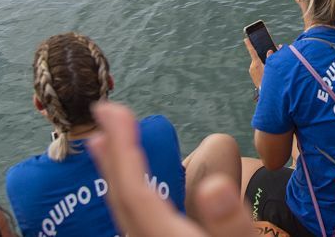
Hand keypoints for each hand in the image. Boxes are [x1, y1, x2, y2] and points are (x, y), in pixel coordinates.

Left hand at [88, 101, 252, 236]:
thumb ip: (231, 222)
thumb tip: (212, 184)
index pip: (135, 189)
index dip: (122, 147)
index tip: (111, 109)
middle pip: (123, 202)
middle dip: (113, 156)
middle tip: (104, 113)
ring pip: (125, 217)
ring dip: (117, 177)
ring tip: (107, 146)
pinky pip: (137, 226)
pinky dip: (132, 200)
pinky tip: (138, 194)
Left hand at [244, 38, 268, 88]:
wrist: (264, 92)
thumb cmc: (269, 80)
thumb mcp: (271, 68)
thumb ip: (270, 58)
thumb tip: (270, 51)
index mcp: (256, 63)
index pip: (252, 51)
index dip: (249, 44)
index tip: (246, 38)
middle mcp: (252, 66)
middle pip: (257, 57)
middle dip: (262, 55)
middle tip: (268, 53)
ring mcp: (252, 71)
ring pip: (257, 63)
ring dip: (262, 62)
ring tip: (269, 66)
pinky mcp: (252, 74)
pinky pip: (256, 68)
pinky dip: (261, 67)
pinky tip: (266, 71)